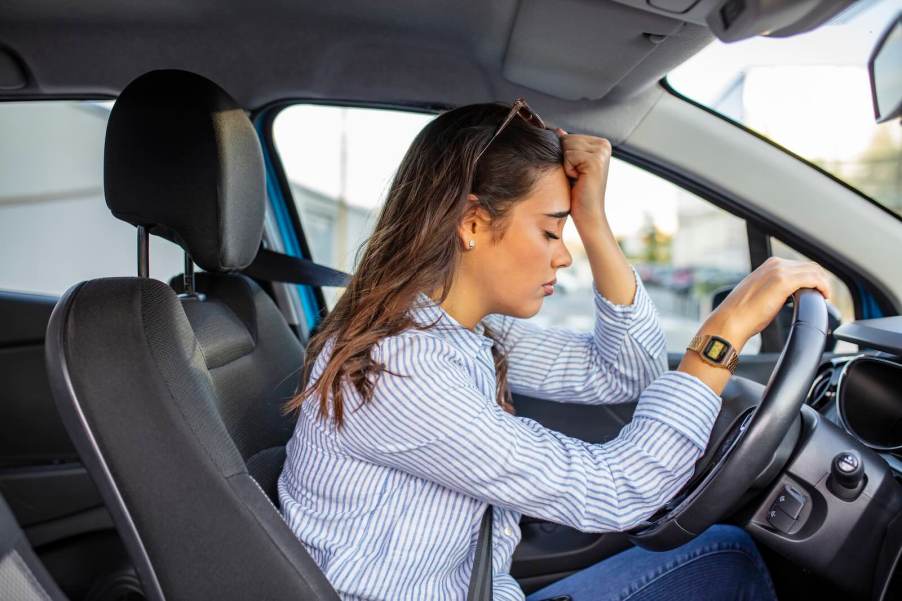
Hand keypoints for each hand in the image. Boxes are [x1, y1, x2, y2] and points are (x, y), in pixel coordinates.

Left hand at [555, 128, 611, 232]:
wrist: (588, 214)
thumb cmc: (578, 192)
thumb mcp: (571, 165)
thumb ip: (568, 146)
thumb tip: (558, 130)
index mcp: (601, 143)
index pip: (568, 137)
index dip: (565, 157)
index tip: (576, 172)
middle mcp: (604, 144)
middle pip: (567, 139)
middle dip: (565, 160)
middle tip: (576, 177)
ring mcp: (601, 152)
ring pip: (566, 146)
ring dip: (566, 165)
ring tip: (577, 178)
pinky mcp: (596, 160)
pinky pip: (568, 155)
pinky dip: (568, 170)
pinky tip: (578, 180)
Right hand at [705, 257, 831, 347]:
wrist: (730, 320)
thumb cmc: (742, 314)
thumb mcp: (760, 294)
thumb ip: (773, 290)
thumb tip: (783, 298)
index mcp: (769, 266)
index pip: (800, 266)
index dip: (813, 278)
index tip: (817, 291)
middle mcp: (775, 264)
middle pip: (810, 266)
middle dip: (821, 280)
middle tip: (824, 296)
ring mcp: (779, 271)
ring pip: (815, 270)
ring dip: (824, 283)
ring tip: (824, 297)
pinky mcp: (783, 281)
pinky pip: (813, 279)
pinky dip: (823, 287)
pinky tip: (824, 297)